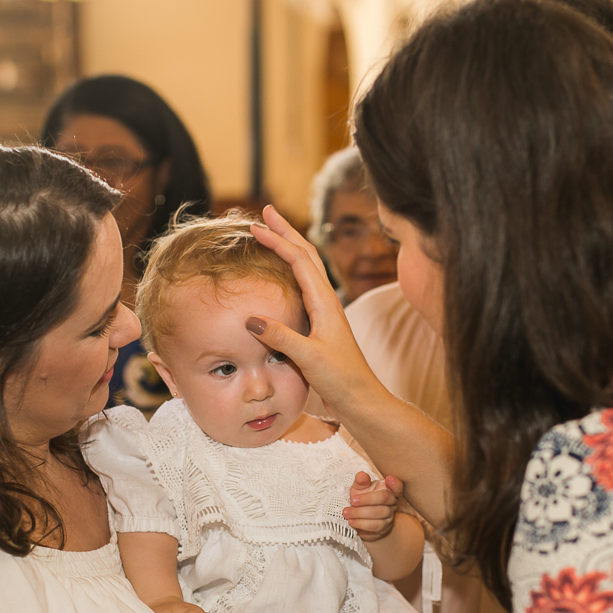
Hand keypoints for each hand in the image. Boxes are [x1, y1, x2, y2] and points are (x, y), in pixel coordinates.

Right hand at [247, 206, 384, 417]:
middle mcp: (327, 301)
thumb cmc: (342, 380)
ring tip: (271, 233)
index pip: (300, 259)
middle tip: (264, 212)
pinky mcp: (320, 324)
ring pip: (306, 268)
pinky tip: (281, 274)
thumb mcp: (309, 359)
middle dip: (285, 231)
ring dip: (288, 246)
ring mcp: (324, 311)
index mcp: (326, 303)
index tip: (255, 226)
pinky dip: (290, 270)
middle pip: (306, 254)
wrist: (362, 399)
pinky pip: (303, 286)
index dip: (278, 240)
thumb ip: (282, 338)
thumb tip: (250, 319)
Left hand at [343, 471, 402, 542]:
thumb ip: (361, 482)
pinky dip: (361, 523)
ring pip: (378, 513)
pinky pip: (374, 526)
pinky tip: (351, 521)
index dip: (395, 484)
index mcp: (389, 490)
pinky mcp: (384, 528)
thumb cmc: (362, 499)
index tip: (388, 478)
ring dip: (360, 513)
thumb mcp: (359, 489)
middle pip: (384, 498)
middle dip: (366, 499)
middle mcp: (392, 503)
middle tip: (353, 500)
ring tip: (347, 513)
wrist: (361, 520)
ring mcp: (390, 516)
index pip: (398, 487)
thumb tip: (361, 475)